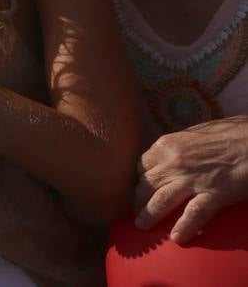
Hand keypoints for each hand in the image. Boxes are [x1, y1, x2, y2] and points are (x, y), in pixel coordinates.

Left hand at [135, 116, 247, 243]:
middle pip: (146, 184)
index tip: (141, 188)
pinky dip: (184, 226)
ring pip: (162, 200)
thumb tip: (171, 154)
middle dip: (139, 200)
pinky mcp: (215, 193)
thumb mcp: (198, 132)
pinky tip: (177, 238)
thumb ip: (180, 145)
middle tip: (136, 211)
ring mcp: (192, 178)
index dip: (141, 178)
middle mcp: (174, 161)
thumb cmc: (234, 133)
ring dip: (149, 215)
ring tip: (141, 226)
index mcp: (168, 143)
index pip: (143, 165)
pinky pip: (194, 213)